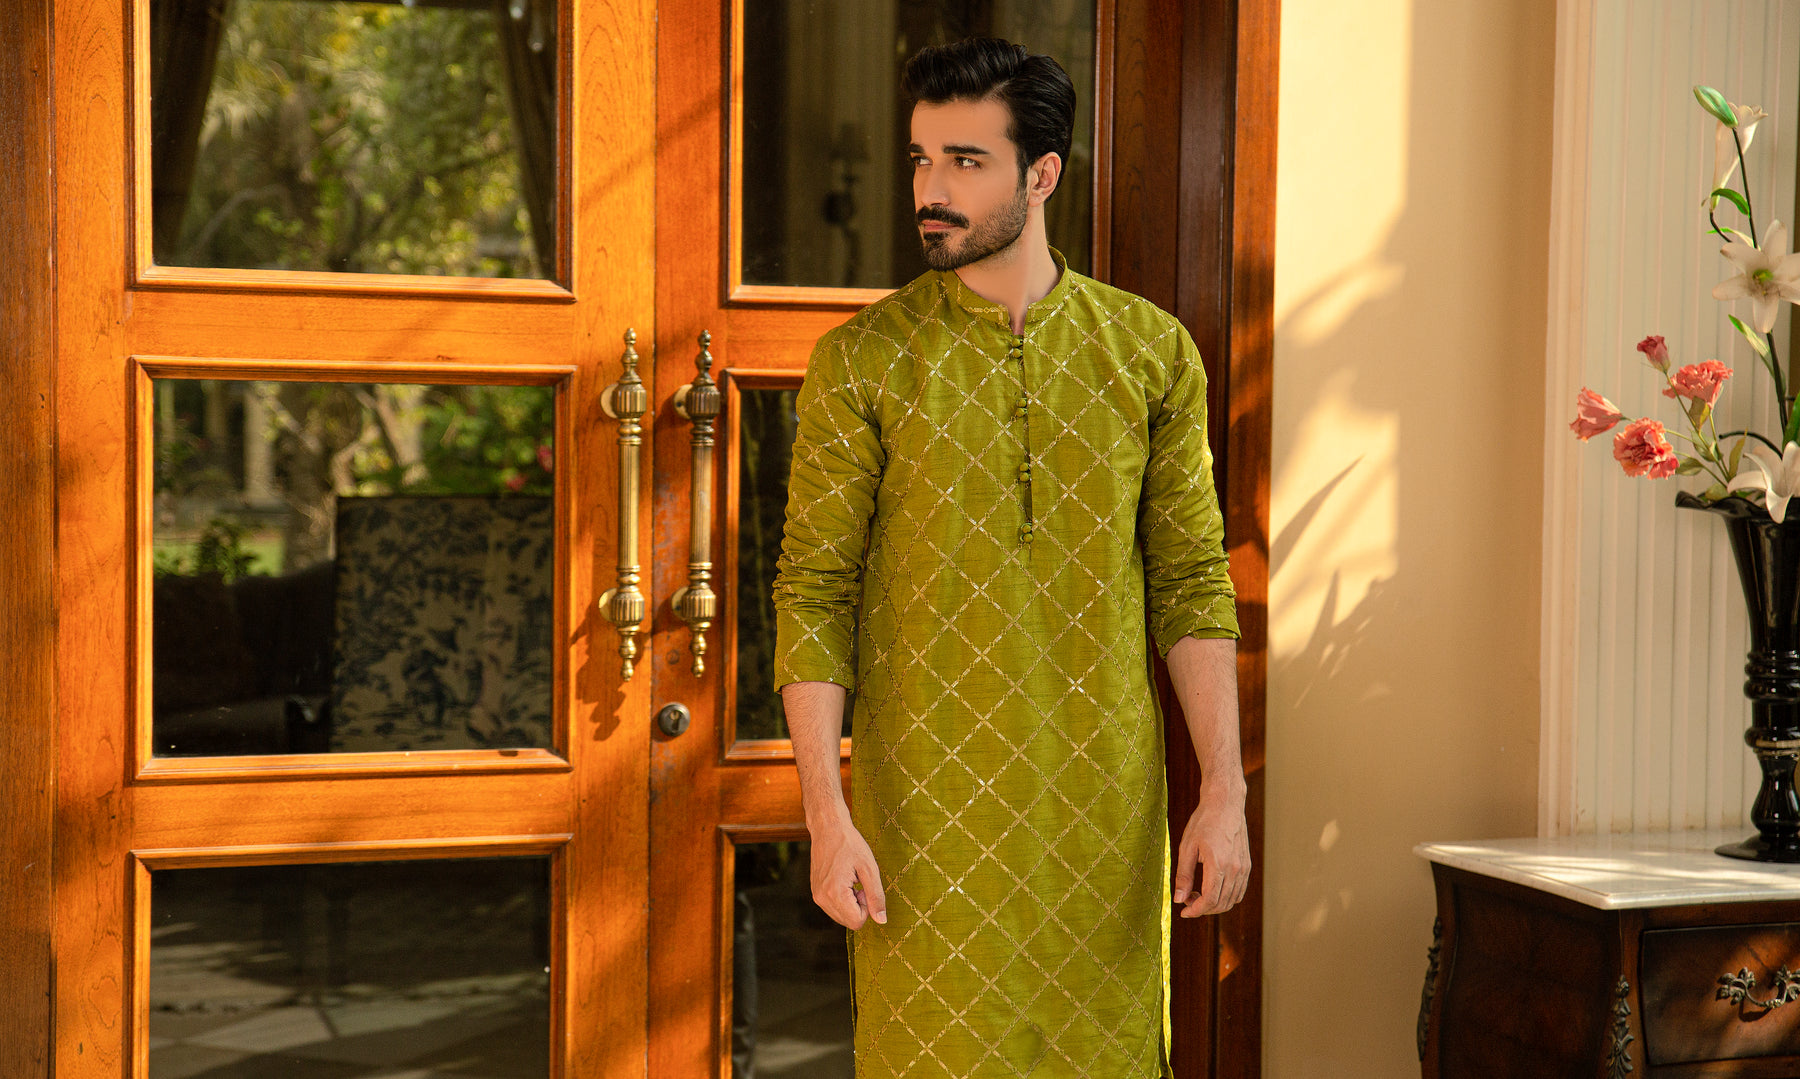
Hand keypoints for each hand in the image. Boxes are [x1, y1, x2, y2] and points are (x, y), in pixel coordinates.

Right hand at [809, 818, 886, 929]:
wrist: (828, 828)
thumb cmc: (850, 844)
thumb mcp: (870, 869)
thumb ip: (876, 897)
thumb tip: (881, 920)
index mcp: (835, 894)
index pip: (857, 922)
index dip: (867, 908)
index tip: (865, 887)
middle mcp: (822, 898)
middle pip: (848, 922)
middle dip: (859, 907)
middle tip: (859, 883)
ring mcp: (816, 896)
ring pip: (841, 916)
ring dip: (851, 904)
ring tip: (851, 880)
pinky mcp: (815, 892)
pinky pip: (833, 908)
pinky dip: (842, 899)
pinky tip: (844, 880)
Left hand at [1173, 792, 1249, 917]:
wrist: (1225, 804)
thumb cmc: (1204, 822)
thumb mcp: (1187, 847)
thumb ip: (1184, 875)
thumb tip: (1179, 899)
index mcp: (1218, 864)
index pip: (1210, 900)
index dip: (1196, 911)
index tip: (1183, 912)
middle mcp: (1235, 869)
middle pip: (1221, 904)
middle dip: (1203, 909)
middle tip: (1187, 900)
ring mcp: (1243, 868)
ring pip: (1231, 900)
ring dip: (1214, 905)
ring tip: (1197, 894)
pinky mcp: (1247, 865)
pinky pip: (1239, 891)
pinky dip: (1227, 897)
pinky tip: (1212, 889)